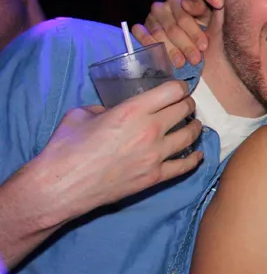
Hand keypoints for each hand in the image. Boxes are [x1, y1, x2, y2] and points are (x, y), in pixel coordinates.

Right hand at [37, 80, 202, 218]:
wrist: (60, 186)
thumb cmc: (66, 148)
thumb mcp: (82, 114)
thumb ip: (105, 108)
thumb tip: (114, 111)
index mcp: (132, 110)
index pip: (173, 91)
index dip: (179, 87)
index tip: (179, 89)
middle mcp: (150, 130)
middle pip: (184, 110)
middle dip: (187, 105)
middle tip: (185, 106)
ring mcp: (155, 155)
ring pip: (190, 136)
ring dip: (194, 127)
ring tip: (193, 125)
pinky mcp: (154, 177)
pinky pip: (184, 166)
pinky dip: (194, 158)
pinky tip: (198, 154)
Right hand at [132, 0, 210, 67]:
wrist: (197, 48)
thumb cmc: (205, 31)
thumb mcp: (210, 19)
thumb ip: (202, 8)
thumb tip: (185, 3)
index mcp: (177, 1)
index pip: (183, 17)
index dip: (195, 33)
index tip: (204, 46)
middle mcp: (160, 8)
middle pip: (172, 29)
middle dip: (186, 45)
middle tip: (195, 59)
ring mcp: (149, 19)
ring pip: (158, 35)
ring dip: (170, 51)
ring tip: (181, 63)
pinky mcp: (139, 30)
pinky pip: (140, 36)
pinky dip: (150, 47)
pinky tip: (160, 58)